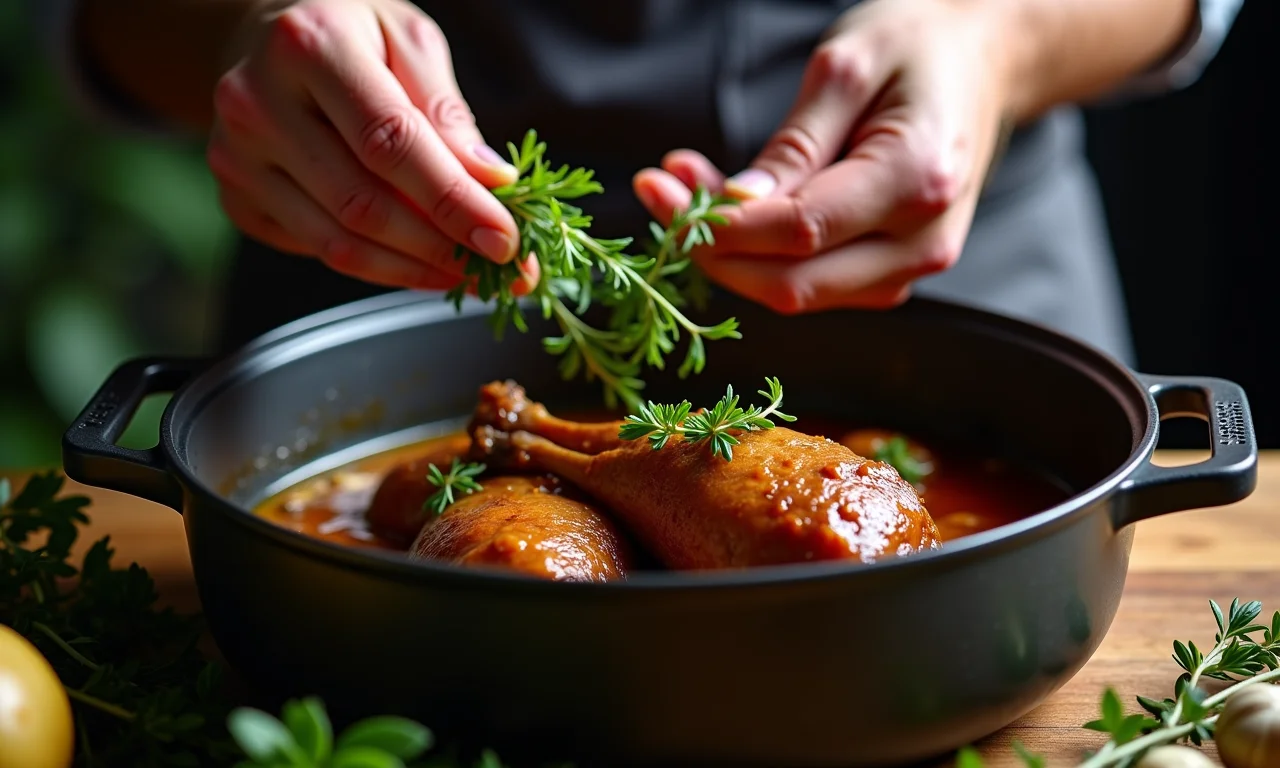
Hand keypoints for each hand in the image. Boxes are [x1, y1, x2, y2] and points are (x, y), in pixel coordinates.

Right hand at [207, 0, 537, 291]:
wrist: (264, 36)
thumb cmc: (349, 33)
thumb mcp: (408, 40)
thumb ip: (446, 112)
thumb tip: (489, 184)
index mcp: (310, 46)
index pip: (391, 143)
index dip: (452, 201)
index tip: (503, 239)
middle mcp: (258, 102)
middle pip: (363, 205)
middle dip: (441, 247)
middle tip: (497, 267)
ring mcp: (236, 157)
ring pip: (338, 243)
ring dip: (413, 269)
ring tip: (467, 272)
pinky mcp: (237, 198)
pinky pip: (318, 250)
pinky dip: (378, 265)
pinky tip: (417, 259)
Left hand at [633, 0, 1013, 312]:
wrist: (986, 62)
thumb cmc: (918, 47)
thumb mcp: (846, 66)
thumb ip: (793, 145)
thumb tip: (736, 207)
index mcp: (917, 179)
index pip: (800, 232)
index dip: (719, 224)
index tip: (659, 190)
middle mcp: (923, 242)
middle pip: (793, 283)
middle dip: (711, 249)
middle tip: (658, 193)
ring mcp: (912, 266)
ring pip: (796, 293)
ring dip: (729, 254)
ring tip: (686, 187)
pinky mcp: (891, 272)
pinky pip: (812, 283)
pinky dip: (759, 256)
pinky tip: (730, 208)